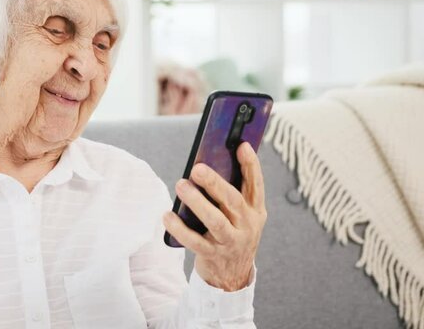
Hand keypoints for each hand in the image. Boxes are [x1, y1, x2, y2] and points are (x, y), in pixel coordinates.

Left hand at [163, 142, 266, 290]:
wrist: (233, 276)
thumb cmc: (233, 234)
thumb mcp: (241, 216)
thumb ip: (231, 194)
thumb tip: (208, 166)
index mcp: (256, 211)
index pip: (256, 184)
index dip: (251, 165)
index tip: (241, 145)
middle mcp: (247, 225)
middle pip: (232, 201)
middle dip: (215, 183)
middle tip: (197, 168)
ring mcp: (231, 242)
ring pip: (215, 221)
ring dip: (196, 202)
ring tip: (180, 186)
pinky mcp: (213, 255)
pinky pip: (195, 241)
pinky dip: (180, 229)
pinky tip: (167, 216)